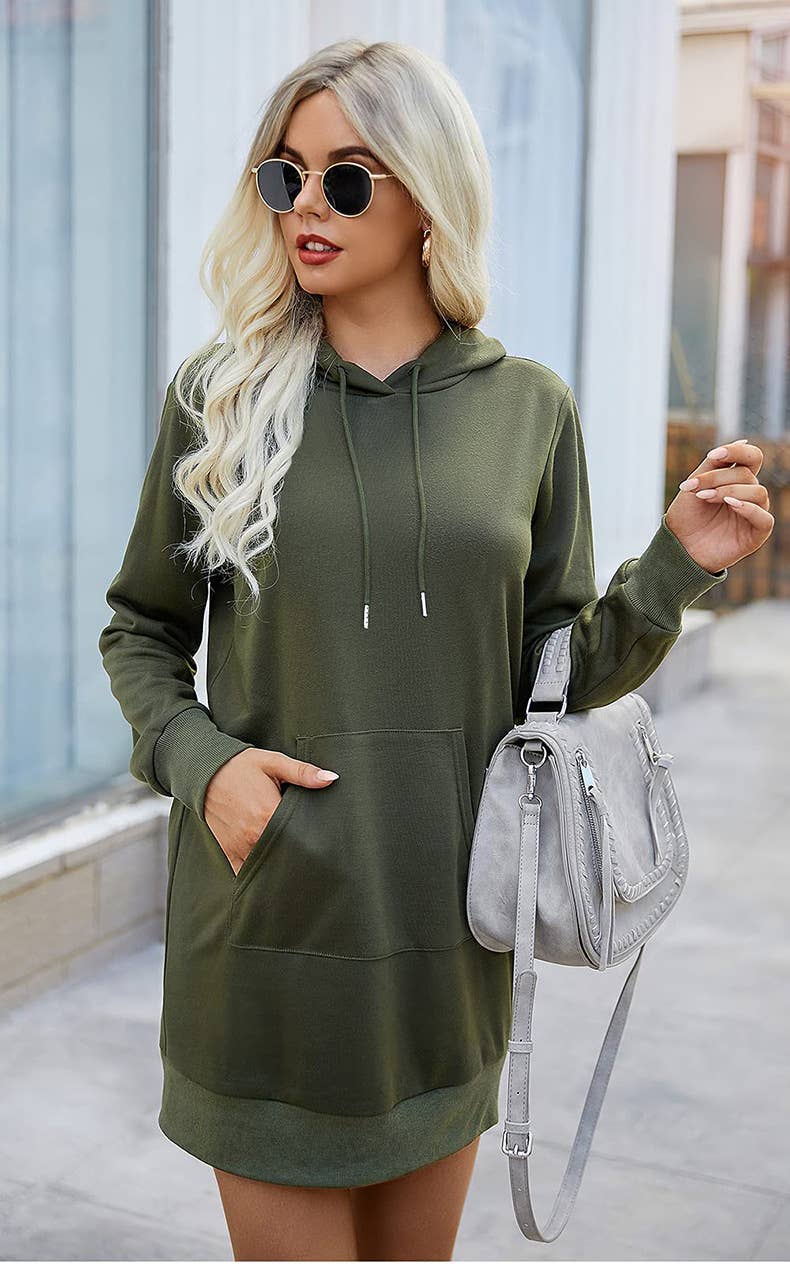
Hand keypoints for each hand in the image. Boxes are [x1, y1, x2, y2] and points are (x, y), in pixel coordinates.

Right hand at [203, 748, 338, 875]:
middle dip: (300, 857)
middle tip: (317, 860)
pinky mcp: (229, 853)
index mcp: (267, 814)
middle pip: (284, 855)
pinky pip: (246, 873)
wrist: (205, 772)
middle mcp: (253, 836)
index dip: (313, 842)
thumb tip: (331, 778)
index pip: (299, 838)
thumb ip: (303, 772)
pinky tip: (273, 873)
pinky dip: (259, 874)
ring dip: (280, 866)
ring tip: (298, 867)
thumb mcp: (273, 762)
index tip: (325, 845)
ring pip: (267, 867)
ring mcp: (240, 847)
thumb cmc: (241, 766)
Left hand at [666, 438, 773, 571]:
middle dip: (718, 477)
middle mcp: (748, 495)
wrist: (677, 547)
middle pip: (747, 474)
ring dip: (729, 491)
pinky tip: (730, 505)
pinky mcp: (756, 534)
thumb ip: (715, 463)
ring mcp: (754, 514)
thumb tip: (743, 441)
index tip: (714, 454)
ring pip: (757, 492)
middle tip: (695, 488)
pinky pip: (764, 518)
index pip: (751, 458)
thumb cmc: (686, 516)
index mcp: (737, 480)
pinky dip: (748, 508)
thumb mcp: (696, 484)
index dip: (737, 451)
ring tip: (705, 498)